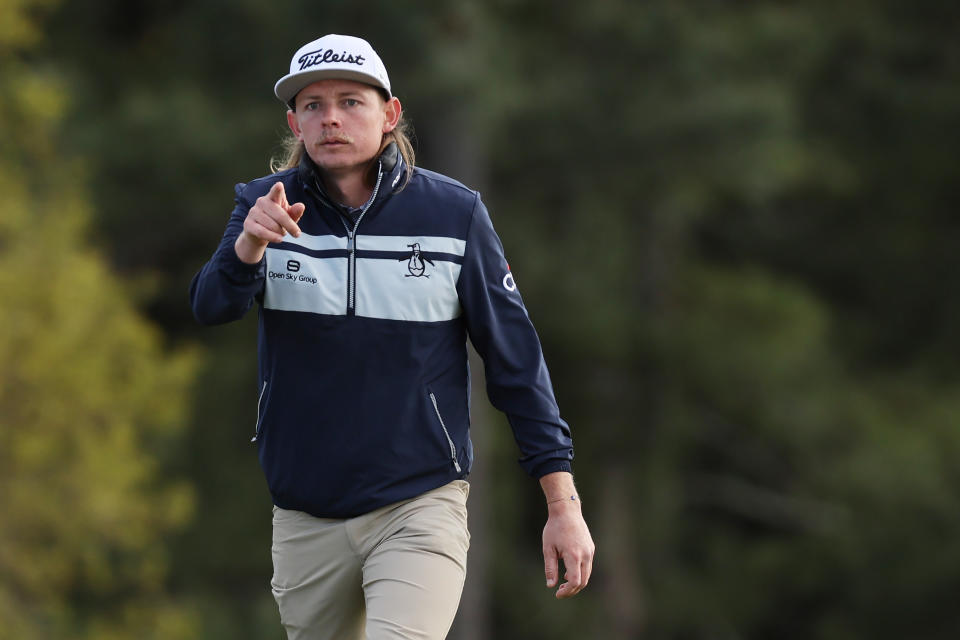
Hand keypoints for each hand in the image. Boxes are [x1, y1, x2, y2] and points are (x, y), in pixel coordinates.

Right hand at [235, 181, 305, 262]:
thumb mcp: (288, 217)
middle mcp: (262, 202)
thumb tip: (301, 206)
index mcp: (273, 197)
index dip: (277, 189)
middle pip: (279, 214)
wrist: (259, 235)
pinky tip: (279, 239)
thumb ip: (295, 212)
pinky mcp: (248, 224)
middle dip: (290, 225)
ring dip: (280, 232)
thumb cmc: (277, 222)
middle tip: (297, 234)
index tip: (279, 186)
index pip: (275, 192)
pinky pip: (262, 232)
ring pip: (272, 225)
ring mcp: (253, 212)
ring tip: (281, 232)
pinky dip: (272, 237)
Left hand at [540, 474, 594, 598]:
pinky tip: (568, 571)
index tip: (557, 594)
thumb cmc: (554, 528)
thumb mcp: (548, 548)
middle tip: (560, 592)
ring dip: (576, 582)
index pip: (575, 581)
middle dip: (572, 590)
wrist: (567, 510)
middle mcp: (585, 554)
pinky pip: (588, 566)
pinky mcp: (591, 548)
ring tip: (563, 582)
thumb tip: (551, 585)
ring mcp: (590, 551)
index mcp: (574, 555)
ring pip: (587, 574)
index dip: (567, 592)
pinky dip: (580, 572)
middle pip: (583, 581)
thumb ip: (550, 568)